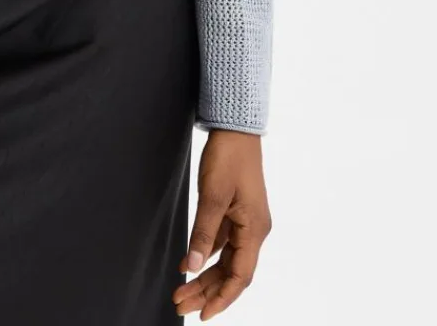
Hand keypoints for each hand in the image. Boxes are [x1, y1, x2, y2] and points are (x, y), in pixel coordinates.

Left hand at [171, 129, 271, 318]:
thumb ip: (202, 233)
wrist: (235, 128)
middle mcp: (254, 230)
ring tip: (182, 291)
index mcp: (255, 230)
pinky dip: (205, 254)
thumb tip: (192, 266)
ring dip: (205, 276)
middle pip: (231, 271)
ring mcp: (245, 221)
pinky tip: (187, 263)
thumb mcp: (212, 196)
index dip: (222, 298)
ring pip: (225, 259)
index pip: (240, 276)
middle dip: (207, 291)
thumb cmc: (228, 157)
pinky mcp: (235, 212)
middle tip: (181, 305)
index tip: (203, 314)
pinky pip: (221, 242)